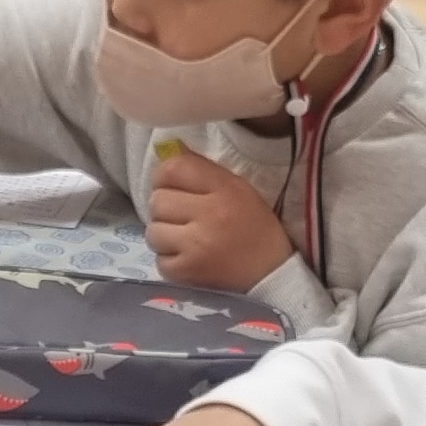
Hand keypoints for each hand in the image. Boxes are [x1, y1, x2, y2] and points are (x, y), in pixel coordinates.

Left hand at [145, 144, 293, 292]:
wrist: (272, 274)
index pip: (173, 168)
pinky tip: (187, 260)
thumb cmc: (255, 229)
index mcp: (224, 188)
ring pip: (153, 231)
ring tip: (184, 241)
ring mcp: (196, 245)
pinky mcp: (188, 272)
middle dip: (164, 210)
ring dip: (164, 236)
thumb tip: (169, 151)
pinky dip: (169, 261)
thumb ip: (203, 171)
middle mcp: (209, 213)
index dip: (164, 177)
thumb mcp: (238, 190)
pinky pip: (159, 261)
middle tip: (181, 219)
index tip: (172, 188)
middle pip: (157, 200)